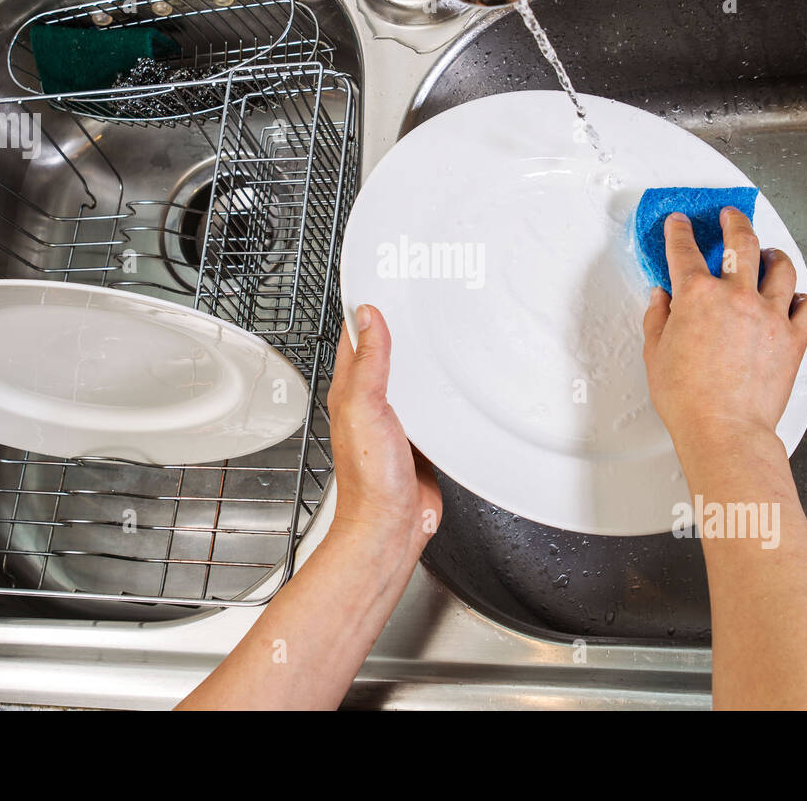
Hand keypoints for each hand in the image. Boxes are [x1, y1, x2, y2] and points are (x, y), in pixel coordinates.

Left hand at [327, 304, 441, 549]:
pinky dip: (443, 390)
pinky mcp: (422, 438)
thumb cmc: (369, 479)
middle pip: (387, 352)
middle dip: (402, 325)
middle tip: (424, 297)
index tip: (386, 279)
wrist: (391, 527)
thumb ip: (368, 362)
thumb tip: (368, 315)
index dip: (367, 306)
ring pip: (412, 376)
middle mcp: (372, 401)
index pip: (356, 335)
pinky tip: (457, 382)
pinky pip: (432, 404)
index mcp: (350, 389)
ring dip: (425, 357)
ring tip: (445, 329)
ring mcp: (398, 419)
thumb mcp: (365, 408)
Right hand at [642, 208, 806, 464]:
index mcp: (696, 296)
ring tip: (769, 253)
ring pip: (782, 266)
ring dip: (774, 254)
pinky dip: (802, 297)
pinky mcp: (794, 337)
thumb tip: (661, 299)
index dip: (679, 230)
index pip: (685, 248)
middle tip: (730, 216)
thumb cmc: (688, 400)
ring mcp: (770, 314)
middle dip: (733, 221)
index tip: (679, 223)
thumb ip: (658, 318)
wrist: (724, 430)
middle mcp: (736, 296)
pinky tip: (794, 298)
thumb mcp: (656, 354)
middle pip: (741, 240)